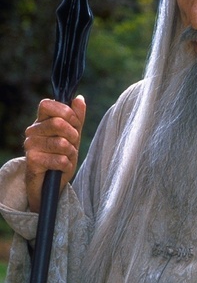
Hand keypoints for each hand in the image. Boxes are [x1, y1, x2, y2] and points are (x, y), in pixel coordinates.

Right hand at [24, 96, 85, 212]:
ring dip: (71, 153)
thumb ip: (76, 118)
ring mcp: (30, 145)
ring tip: (66, 157)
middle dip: (73, 135)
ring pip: (61, 143)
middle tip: (73, 144)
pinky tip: (61, 168)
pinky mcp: (32, 161)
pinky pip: (60, 160)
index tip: (74, 123)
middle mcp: (32, 131)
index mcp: (41, 121)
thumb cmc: (61, 156)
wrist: (51, 183)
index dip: (66, 112)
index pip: (47, 104)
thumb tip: (79, 98)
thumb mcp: (73, 135)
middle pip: (58, 123)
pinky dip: (67, 165)